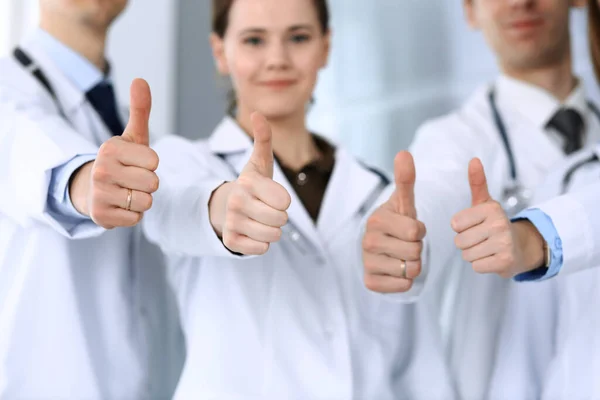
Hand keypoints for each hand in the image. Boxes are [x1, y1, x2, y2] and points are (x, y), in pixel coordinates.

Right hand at [70, 78, 159, 228]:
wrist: (92, 190)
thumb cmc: (121, 161)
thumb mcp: (132, 137)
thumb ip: (140, 110)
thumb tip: (140, 80)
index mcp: (110, 149)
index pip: (154, 161)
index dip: (150, 163)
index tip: (135, 162)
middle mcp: (101, 170)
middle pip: (153, 183)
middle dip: (147, 183)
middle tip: (131, 179)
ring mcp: (99, 195)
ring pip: (146, 202)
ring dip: (141, 199)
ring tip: (126, 192)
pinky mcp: (100, 217)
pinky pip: (137, 218)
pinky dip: (133, 214)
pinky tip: (120, 205)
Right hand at [209, 112, 290, 254]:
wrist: (225, 208)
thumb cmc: (251, 186)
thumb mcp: (259, 163)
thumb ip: (263, 139)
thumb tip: (258, 113)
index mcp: (248, 182)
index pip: (285, 201)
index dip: (283, 201)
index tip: (271, 196)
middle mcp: (237, 201)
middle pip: (281, 220)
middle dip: (279, 217)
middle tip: (266, 210)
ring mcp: (232, 222)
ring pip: (273, 236)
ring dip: (271, 231)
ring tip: (259, 221)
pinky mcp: (231, 241)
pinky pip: (262, 249)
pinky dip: (261, 244)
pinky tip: (252, 233)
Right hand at [362, 151, 425, 292]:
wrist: (382, 249)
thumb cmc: (397, 224)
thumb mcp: (404, 203)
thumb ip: (405, 180)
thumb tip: (404, 153)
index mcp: (376, 220)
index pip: (416, 231)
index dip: (419, 231)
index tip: (409, 229)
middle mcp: (367, 241)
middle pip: (415, 252)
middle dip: (417, 249)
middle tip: (405, 244)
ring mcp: (367, 263)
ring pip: (411, 270)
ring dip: (414, 265)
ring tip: (402, 256)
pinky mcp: (370, 282)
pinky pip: (403, 286)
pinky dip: (405, 280)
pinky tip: (396, 270)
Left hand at [451, 158, 544, 277]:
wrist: (520, 247)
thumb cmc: (494, 224)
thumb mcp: (485, 202)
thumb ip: (477, 182)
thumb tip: (473, 159)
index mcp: (491, 209)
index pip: (455, 223)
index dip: (461, 227)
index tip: (474, 225)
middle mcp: (499, 224)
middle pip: (459, 241)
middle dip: (466, 243)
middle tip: (481, 239)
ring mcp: (504, 244)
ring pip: (466, 254)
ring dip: (473, 254)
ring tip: (486, 248)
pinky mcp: (505, 261)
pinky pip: (476, 266)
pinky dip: (481, 265)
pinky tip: (492, 258)